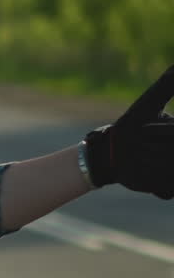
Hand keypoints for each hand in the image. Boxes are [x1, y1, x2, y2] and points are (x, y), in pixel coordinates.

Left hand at [84, 65, 173, 198]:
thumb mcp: (149, 104)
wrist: (110, 156)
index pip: (172, 135)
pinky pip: (165, 188)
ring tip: (138, 158)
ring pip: (169, 170)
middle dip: (153, 148)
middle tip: (137, 146)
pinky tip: (140, 174)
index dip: (157, 133)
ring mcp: (173, 174)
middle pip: (172, 153)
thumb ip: (167, 86)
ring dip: (150, 165)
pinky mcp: (167, 191)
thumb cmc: (131, 125)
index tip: (142, 132)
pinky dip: (149, 182)